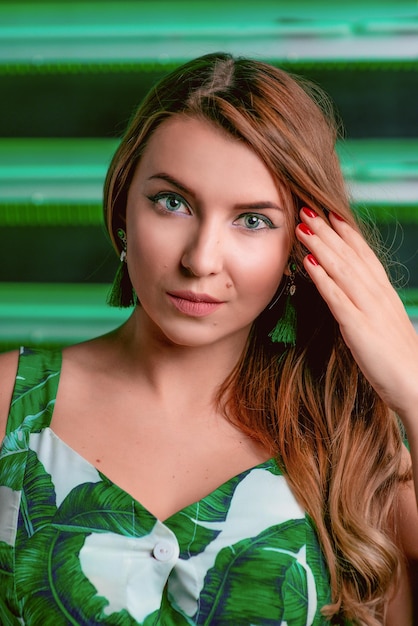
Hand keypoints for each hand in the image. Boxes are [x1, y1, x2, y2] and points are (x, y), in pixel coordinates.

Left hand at [296, 207, 417, 427]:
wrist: (416, 383)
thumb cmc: (398, 359)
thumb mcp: (385, 324)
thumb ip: (370, 307)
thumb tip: (354, 295)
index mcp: (384, 293)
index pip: (364, 255)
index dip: (347, 233)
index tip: (332, 214)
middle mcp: (378, 294)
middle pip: (350, 255)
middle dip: (327, 231)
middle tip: (308, 209)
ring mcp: (368, 309)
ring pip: (341, 269)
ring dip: (321, 246)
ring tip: (303, 227)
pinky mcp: (358, 326)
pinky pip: (336, 297)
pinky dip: (322, 278)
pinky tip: (308, 263)